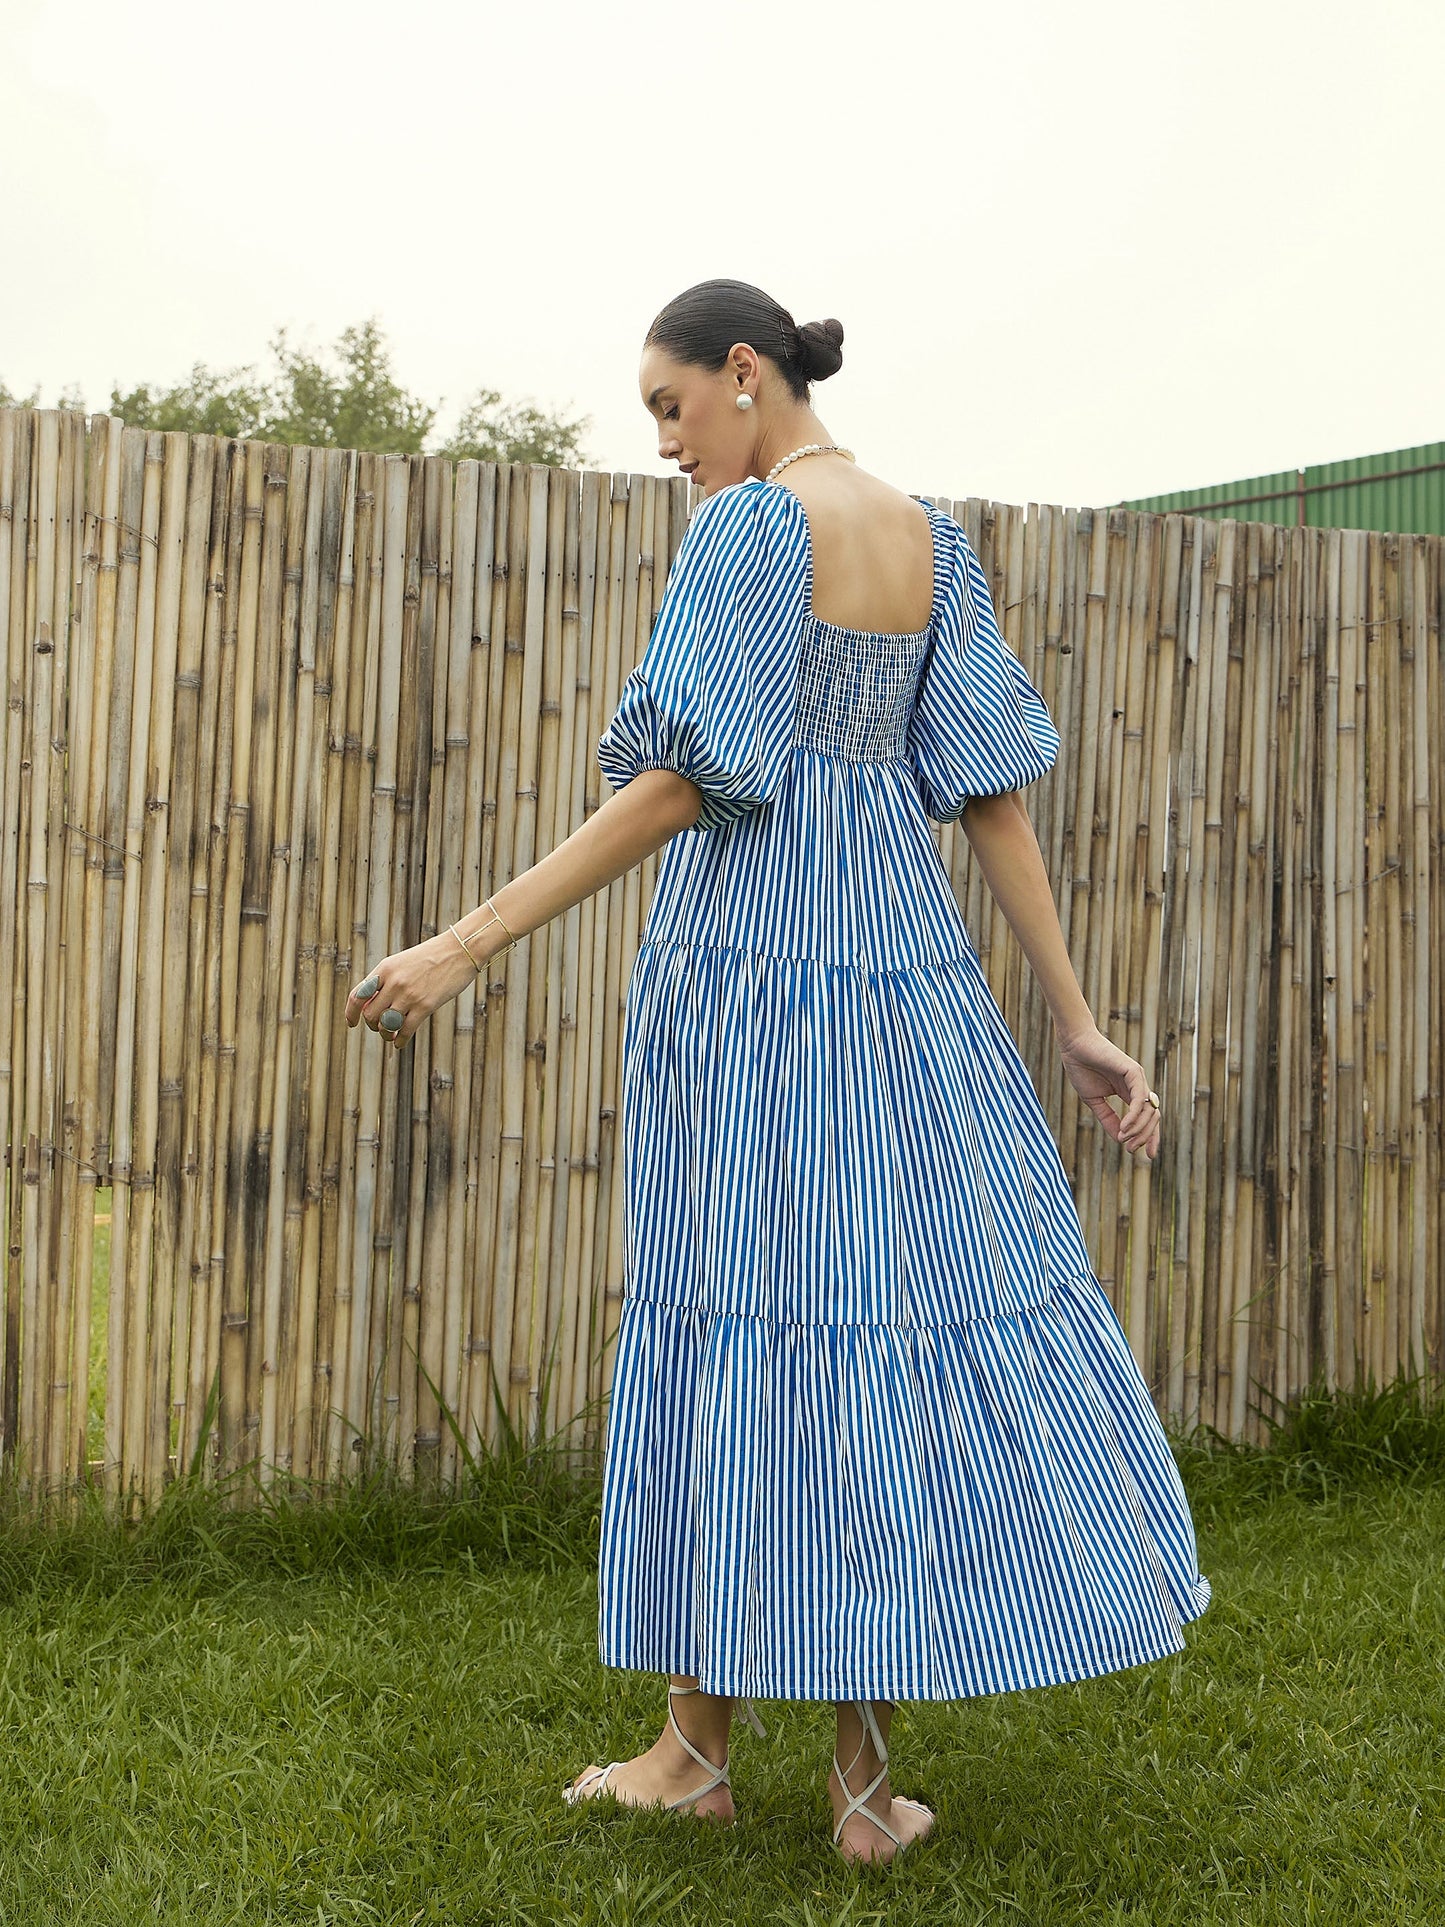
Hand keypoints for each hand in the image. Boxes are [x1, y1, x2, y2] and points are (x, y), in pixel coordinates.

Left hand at [345, 929, 482, 1049]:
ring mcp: (409, 994)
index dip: (351, 1013)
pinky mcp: (426, 1005)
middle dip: (372, 1025)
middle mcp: (394, 982)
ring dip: (386, 1034)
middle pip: (370, 1014)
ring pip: (386, 1025)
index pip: (357, 995)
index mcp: (385, 968)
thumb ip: (386, 980)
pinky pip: (406, 1030)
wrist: (460, 950)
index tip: (352, 1023)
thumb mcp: (402, 962)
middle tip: (380, 1027)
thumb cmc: (431, 956)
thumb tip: (371, 1004)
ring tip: (391, 1035)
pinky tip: (400, 1042)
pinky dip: (400, 1040)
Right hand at [1056, 1023, 1161, 1161]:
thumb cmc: (1082, 1068)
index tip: (1142, 1154)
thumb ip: (1108, 1118)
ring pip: (1149, 1110)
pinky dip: (1134, 1116)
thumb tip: (1121, 1139)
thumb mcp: (1094, 1101)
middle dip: (1146, 1137)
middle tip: (1132, 1150)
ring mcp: (1138, 1078)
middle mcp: (1138, 1086)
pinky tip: (1125, 1128)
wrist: (1073, 1046)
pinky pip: (1140, 1099)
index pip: (1147, 1118)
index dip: (1149, 1137)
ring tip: (1125, 1140)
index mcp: (1129, 1092)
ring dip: (1139, 1130)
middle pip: (1153, 1117)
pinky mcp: (1134, 1072)